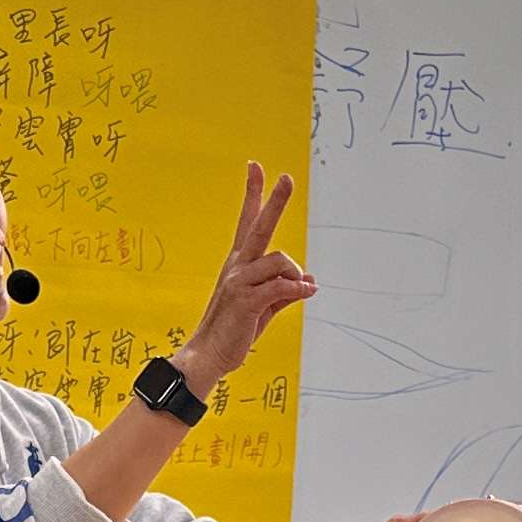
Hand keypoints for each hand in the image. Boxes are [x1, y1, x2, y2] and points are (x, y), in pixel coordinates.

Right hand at [173, 164, 320, 390]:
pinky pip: (282, 285)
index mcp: (239, 263)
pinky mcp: (246, 299)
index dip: (253, 193)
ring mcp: (239, 281)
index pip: (247, 221)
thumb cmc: (235, 330)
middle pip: (260, 225)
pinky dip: (298, 289)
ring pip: (280, 260)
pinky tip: (306, 293)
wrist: (209, 356)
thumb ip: (285, 291)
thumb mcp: (264, 307)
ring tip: (299, 289)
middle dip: (275, 201)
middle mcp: (237, 265)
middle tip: (287, 178)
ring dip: (296, 275)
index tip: (256, 166)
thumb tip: (312, 282)